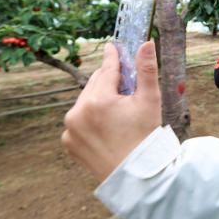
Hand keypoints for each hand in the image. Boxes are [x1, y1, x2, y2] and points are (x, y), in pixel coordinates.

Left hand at [61, 42, 161, 182]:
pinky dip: (90, 119)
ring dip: (99, 100)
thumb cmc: (145, 136)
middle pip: (95, 85)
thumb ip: (146, 69)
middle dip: (110, 83)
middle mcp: (77, 112)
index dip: (113, 57)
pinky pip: (79, 121)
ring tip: (118, 114)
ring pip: (86, 102)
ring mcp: (70, 128)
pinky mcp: (68, 141)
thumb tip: (146, 42)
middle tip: (126, 90)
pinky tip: (107, 128)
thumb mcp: (150, 101)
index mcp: (98, 100)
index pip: (106, 70)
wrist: (136, 176)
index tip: (113, 47)